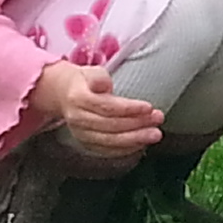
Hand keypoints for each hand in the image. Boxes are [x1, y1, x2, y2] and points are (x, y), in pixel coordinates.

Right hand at [32, 61, 162, 160]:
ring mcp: (81, 134)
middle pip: (110, 125)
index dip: (129, 109)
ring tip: (155, 134)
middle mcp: (78, 119)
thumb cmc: (84, 82)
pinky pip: (108, 151)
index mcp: (78, 98)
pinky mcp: (87, 144)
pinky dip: (127, 148)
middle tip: (158, 119)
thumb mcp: (90, 71)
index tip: (149, 107)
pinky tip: (142, 143)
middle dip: (137, 124)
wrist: (64, 95)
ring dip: (136, 139)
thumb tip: (105, 85)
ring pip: (110, 141)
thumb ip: (98, 77)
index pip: (106, 106)